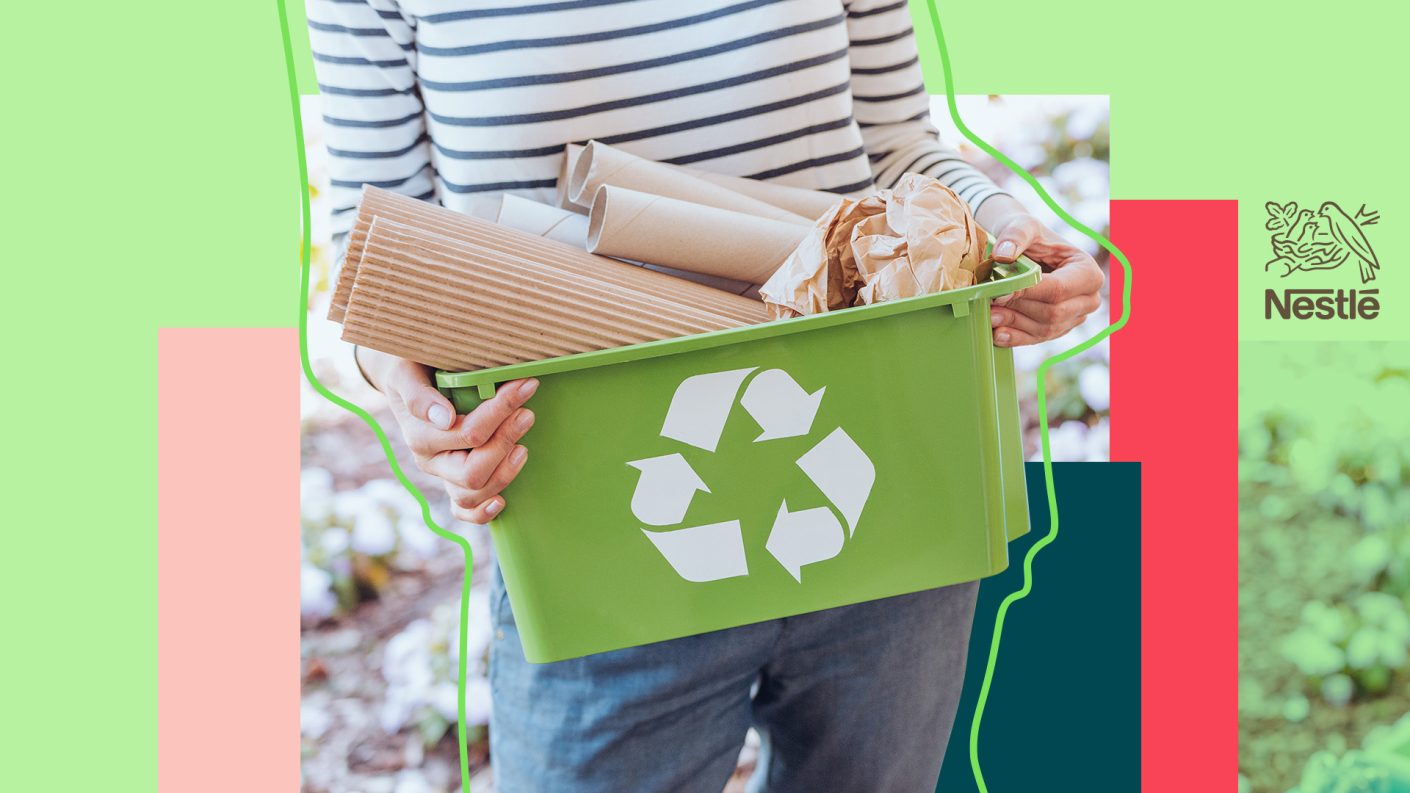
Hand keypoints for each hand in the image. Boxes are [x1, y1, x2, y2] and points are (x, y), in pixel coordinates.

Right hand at [361, 349, 536, 522]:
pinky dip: (482, 513)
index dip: (500, 411)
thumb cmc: (413, 369)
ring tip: (523, 447)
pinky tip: (501, 502)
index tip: (525, 385)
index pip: (467, 433)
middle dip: (505, 442)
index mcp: (419, 435)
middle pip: (472, 471)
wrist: (408, 378)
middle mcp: (430, 461)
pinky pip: (464, 511)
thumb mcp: (407, 372)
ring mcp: (442, 476)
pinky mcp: (453, 484)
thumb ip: (419, 395)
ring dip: (504, 473)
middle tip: (527, 414)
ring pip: (472, 495)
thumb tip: (444, 418)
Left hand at [985, 214, 1104, 346]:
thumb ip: (1015, 235)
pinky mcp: (1058, 329)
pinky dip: (1016, 337)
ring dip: (1014, 324)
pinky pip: (1037, 339)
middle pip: (1053, 313)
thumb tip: (1003, 254)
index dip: (1028, 292)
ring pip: (1045, 329)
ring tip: (988, 316)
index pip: (1058, 289)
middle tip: (989, 303)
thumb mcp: (1023, 226)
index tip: (999, 291)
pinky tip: (996, 334)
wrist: (1023, 249)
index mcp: (1087, 271)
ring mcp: (1074, 317)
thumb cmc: (1028, 236)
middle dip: (1019, 309)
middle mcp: (1088, 298)